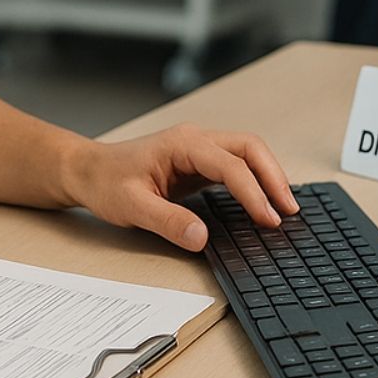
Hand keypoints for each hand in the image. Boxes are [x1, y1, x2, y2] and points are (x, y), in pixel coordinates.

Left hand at [64, 123, 298, 251]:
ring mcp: (199, 149)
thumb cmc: (106, 182)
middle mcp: (196, 140)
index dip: (253, 193)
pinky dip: (256, 181)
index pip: (231, 165)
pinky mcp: (199, 163)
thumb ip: (167, 221)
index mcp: (182, 144)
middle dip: (273, 177)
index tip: (268, 220)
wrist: (88, 171)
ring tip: (285, 209)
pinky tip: (264, 202)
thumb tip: (201, 238)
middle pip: (250, 147)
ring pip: (247, 153)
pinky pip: (236, 166)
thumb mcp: (131, 206)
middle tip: (289, 211)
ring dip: (269, 177)